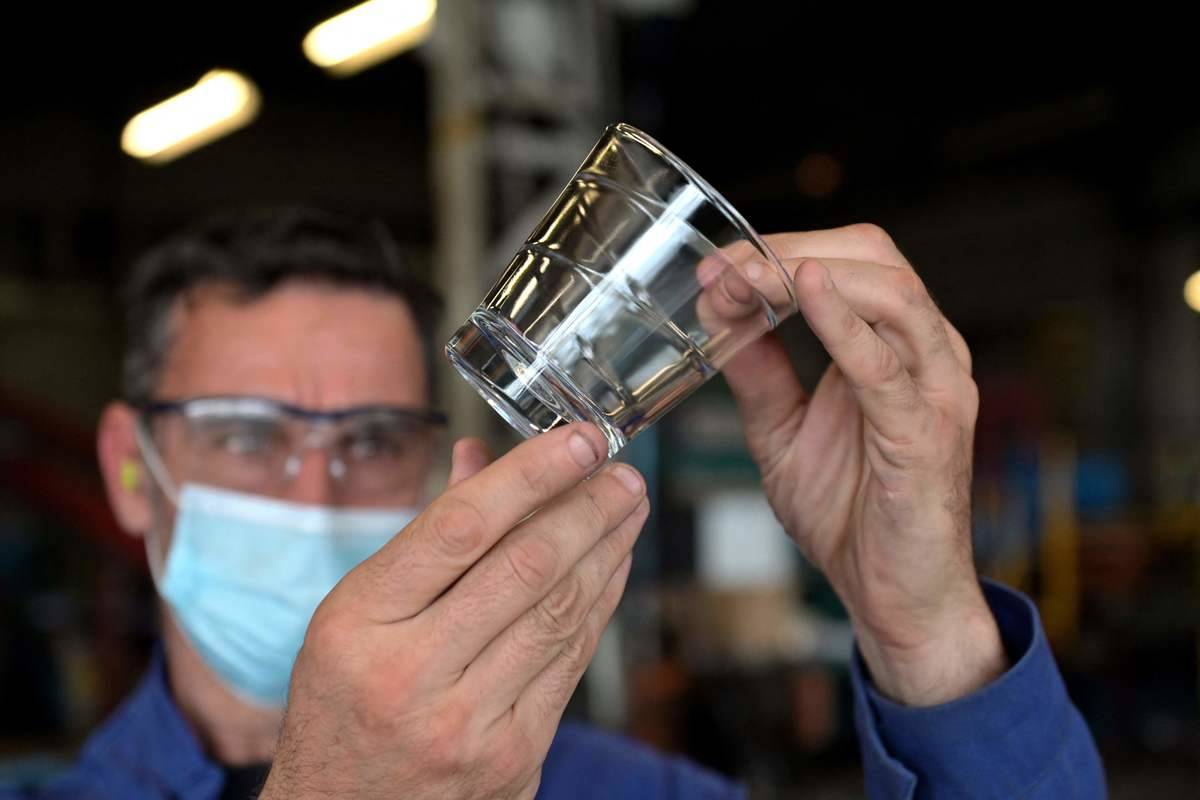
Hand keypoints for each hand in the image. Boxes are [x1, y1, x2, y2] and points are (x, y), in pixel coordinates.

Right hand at [260, 423, 647, 798]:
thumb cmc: (343, 703)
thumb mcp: (354, 614)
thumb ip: (426, 537)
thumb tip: (481, 460)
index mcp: (359, 623)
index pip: (460, 527)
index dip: (531, 474)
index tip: (577, 439)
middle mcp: (411, 673)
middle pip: (526, 567)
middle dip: (587, 506)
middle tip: (621, 469)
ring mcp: (468, 722)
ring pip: (561, 612)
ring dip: (606, 548)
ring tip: (627, 506)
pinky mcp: (514, 755)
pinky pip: (571, 661)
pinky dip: (600, 603)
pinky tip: (612, 566)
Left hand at [721, 224, 1005, 705]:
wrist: (893, 596)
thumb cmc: (850, 513)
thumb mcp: (783, 431)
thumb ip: (759, 374)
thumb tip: (719, 319)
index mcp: (895, 347)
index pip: (847, 262)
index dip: (780, 250)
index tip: (717, 266)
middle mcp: (926, 354)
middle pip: (874, 256)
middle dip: (791, 248)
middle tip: (724, 266)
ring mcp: (935, 388)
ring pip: (889, 293)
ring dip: (809, 272)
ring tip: (748, 278)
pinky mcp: (926, 432)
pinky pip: (886, 363)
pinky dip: (842, 321)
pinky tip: (804, 292)